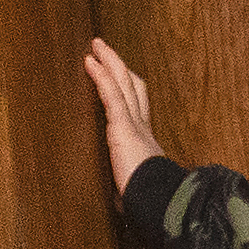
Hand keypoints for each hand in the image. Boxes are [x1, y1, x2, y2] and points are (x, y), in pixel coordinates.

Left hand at [80, 38, 158, 189]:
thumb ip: (127, 186)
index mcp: (145, 141)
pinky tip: (90, 61)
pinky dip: (101, 76)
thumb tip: (120, 202)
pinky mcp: (123, 127)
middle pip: (133, 86)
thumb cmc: (148, 201)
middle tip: (105, 49)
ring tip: (96, 45)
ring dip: (110, 61)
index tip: (119, 75)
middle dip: (119, 65)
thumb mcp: (133, 190)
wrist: (157, 203)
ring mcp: (134, 124)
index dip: (128, 87)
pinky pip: (112, 94)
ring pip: (123, 83)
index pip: (138, 105)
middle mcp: (142, 127)